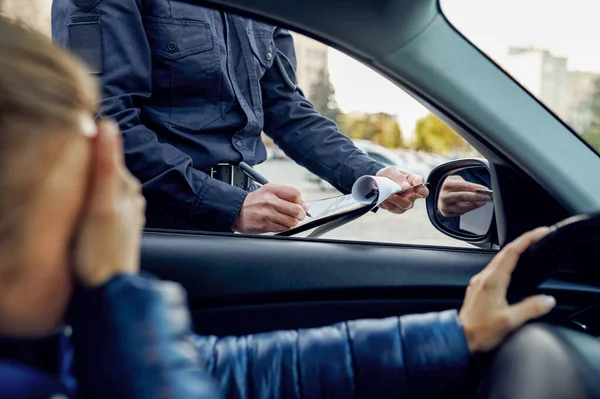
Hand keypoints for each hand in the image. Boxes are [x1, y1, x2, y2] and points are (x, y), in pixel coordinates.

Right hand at [71, 120, 145, 286]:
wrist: (108, 290)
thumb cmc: (100, 251)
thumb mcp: (101, 203)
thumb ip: (106, 165)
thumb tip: (108, 126)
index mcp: (126, 187)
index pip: (109, 153)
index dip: (92, 142)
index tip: (73, 130)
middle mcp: (130, 199)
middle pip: (108, 170)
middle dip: (92, 161)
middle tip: (67, 151)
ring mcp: (125, 215)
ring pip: (107, 187)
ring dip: (93, 180)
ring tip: (73, 178)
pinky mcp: (116, 229)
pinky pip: (105, 205)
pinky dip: (95, 199)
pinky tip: (84, 205)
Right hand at [233, 184, 306, 233]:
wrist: (236, 211)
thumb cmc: (254, 202)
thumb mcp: (268, 191)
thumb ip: (286, 196)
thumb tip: (304, 205)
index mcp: (271, 189)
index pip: (295, 193)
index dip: (301, 201)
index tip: (300, 204)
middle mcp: (269, 201)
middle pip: (296, 209)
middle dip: (300, 214)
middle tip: (297, 214)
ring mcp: (267, 214)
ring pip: (291, 221)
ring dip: (292, 222)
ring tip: (285, 218)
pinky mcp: (265, 225)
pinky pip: (283, 228)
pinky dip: (284, 227)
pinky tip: (278, 222)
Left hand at [376, 166, 428, 213]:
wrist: (376, 183)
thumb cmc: (387, 176)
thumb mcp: (391, 171)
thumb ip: (399, 177)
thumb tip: (406, 186)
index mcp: (413, 181)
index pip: (422, 183)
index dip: (420, 185)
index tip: (416, 184)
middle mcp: (412, 193)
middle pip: (417, 197)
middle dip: (409, 194)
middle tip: (402, 191)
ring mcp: (405, 202)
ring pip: (405, 205)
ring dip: (396, 199)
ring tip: (389, 194)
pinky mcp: (396, 208)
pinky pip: (394, 208)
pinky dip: (388, 204)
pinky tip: (384, 198)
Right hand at [438, 175, 489, 216]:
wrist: (436, 194)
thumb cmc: (448, 186)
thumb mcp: (455, 180)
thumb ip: (465, 184)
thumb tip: (479, 189)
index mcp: (446, 185)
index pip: (464, 186)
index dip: (476, 188)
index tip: (485, 189)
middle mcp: (444, 196)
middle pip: (463, 197)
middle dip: (477, 197)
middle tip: (486, 197)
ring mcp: (444, 206)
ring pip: (463, 208)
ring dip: (474, 205)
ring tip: (481, 202)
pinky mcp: (446, 213)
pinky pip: (460, 212)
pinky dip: (468, 209)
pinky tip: (471, 205)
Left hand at [459, 227, 555, 352]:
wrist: (460, 338)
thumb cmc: (480, 331)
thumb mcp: (509, 321)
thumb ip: (530, 308)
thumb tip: (548, 300)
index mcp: (492, 281)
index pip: (511, 253)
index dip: (526, 240)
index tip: (539, 232)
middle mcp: (483, 278)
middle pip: (504, 253)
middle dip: (522, 242)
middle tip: (537, 237)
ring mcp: (479, 283)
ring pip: (498, 261)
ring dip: (513, 252)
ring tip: (527, 249)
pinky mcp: (478, 289)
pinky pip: (493, 270)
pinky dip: (506, 264)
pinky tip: (511, 270)